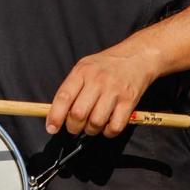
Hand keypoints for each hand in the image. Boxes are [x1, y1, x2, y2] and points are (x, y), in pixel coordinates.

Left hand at [46, 44, 162, 138]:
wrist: (137, 57)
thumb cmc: (107, 65)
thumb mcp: (85, 67)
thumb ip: (71, 87)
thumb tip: (57, 113)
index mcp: (82, 72)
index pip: (64, 97)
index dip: (55, 116)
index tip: (52, 128)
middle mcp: (97, 81)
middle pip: (78, 114)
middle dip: (73, 127)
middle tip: (75, 127)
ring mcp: (114, 92)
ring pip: (95, 123)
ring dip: (91, 130)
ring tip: (91, 125)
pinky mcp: (129, 101)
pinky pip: (115, 127)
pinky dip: (108, 132)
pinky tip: (107, 125)